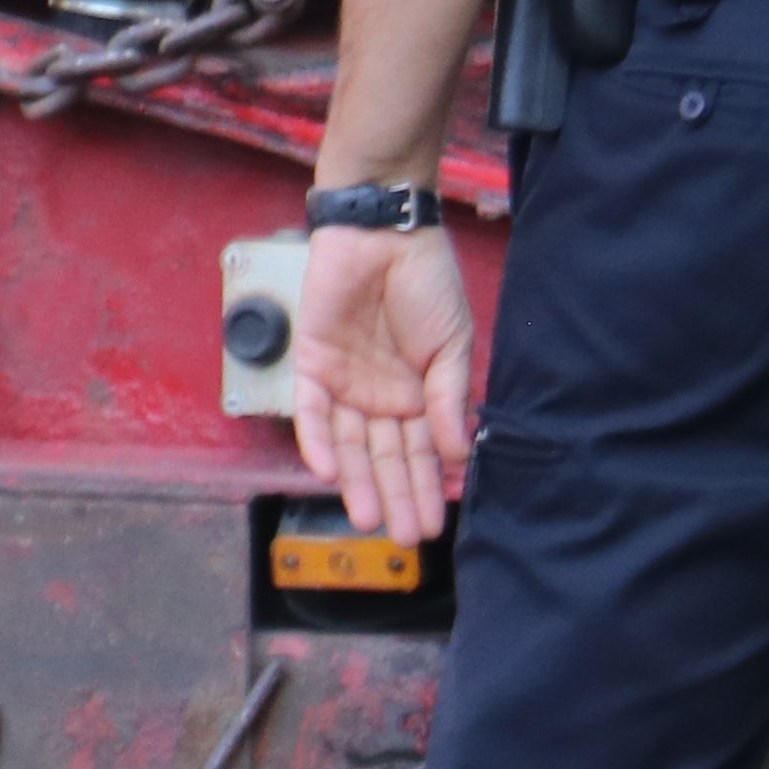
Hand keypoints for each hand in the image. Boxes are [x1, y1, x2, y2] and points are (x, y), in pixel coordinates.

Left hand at [290, 222, 482, 543]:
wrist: (384, 230)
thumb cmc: (425, 281)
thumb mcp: (452, 343)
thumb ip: (450, 399)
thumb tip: (457, 454)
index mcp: (418, 392)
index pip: (421, 452)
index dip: (427, 488)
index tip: (432, 526)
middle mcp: (380, 394)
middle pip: (384, 456)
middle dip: (394, 496)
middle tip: (401, 537)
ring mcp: (346, 381)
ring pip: (348, 444)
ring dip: (356, 482)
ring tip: (368, 519)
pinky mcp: (313, 363)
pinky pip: (311, 411)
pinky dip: (317, 441)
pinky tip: (328, 473)